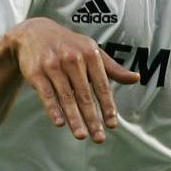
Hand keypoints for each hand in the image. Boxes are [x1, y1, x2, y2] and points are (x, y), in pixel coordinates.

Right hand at [6, 18, 139, 142]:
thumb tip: (136, 78)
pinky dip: (53, 109)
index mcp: (90, 54)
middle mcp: (72, 59)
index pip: (102, 85)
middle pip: (84, 95)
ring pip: (66, 97)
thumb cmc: (68, 45)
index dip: (108, 106)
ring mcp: (53, 65)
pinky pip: (47, 94)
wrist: (34, 32)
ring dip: (74, 118)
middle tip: (99, 138)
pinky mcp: (36, 72)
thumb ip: (112, 68)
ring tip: (81, 135)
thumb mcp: (91, 50)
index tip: (112, 125)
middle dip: (92, 118)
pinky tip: (60, 123)